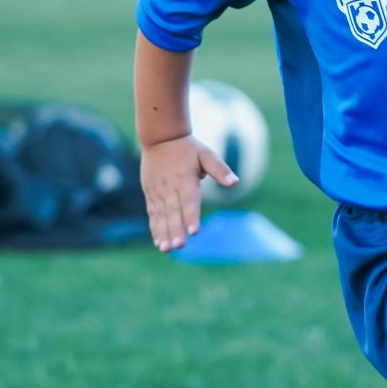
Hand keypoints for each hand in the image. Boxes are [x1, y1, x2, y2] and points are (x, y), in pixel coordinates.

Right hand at [140, 135, 237, 250]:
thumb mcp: (206, 154)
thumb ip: (220, 169)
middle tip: (179, 245)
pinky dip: (155, 228)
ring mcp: (158, 192)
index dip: (191, 216)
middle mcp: (170, 188)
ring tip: (166, 249)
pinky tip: (159, 243)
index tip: (194, 231)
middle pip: (173, 212)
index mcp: (185, 180)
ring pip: (161, 216)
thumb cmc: (188, 148)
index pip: (189, 201)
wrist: (160, 138)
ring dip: (163, 233)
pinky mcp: (151, 194)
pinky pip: (153, 214)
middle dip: (175, 230)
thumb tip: (235, 182)